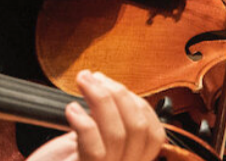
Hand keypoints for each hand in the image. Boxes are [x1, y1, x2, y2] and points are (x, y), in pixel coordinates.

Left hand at [27, 70, 165, 160]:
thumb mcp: (88, 142)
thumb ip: (105, 124)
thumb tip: (111, 90)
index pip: (154, 132)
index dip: (137, 102)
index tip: (112, 84)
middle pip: (138, 128)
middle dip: (118, 94)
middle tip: (93, 77)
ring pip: (117, 134)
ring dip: (100, 100)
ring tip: (83, 83)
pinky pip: (94, 148)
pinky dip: (84, 123)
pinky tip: (71, 109)